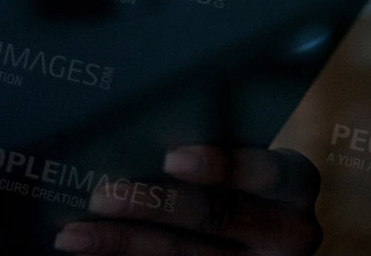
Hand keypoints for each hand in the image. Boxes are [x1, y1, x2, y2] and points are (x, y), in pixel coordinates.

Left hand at [53, 145, 321, 254]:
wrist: (271, 238)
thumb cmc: (246, 176)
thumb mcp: (252, 159)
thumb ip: (217, 144)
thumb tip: (135, 127)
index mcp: (297, 180)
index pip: (264, 170)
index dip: (220, 166)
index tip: (171, 157)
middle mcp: (290, 231)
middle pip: (214, 218)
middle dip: (152, 206)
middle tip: (100, 195)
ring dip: (123, 245)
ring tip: (74, 235)